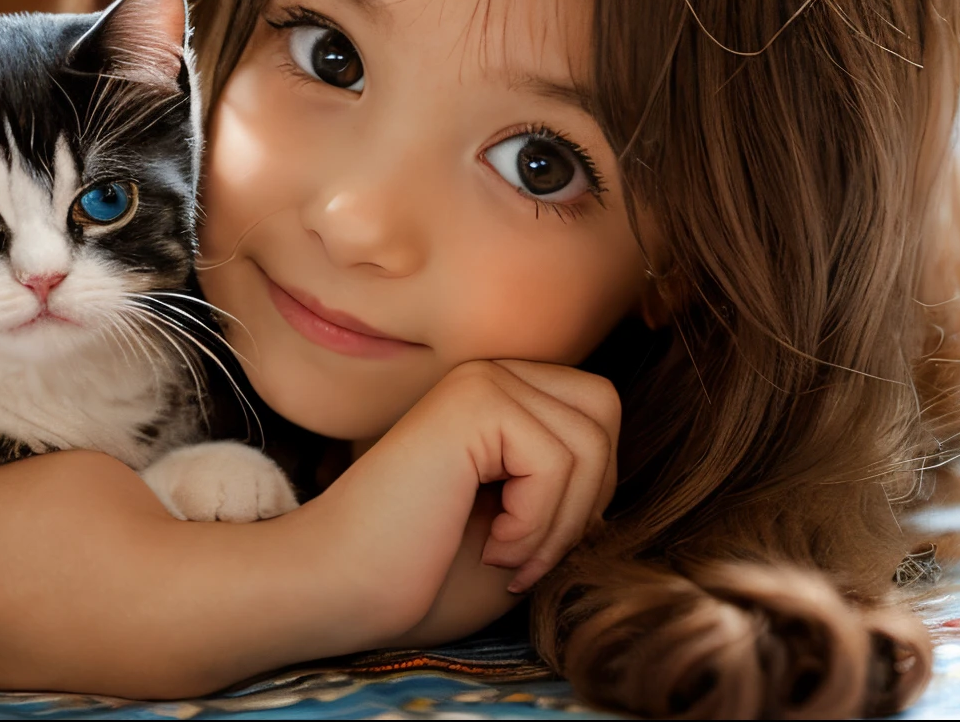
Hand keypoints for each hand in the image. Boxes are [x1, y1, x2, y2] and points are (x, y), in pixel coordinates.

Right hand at [315, 359, 619, 636]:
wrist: (341, 587)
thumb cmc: (421, 571)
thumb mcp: (522, 527)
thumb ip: (569, 487)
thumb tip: (618, 477)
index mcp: (499, 395)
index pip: (598, 413)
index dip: (587, 488)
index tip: (532, 544)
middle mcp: (490, 373)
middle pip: (604, 411)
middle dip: (585, 496)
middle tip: (526, 551)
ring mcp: (479, 380)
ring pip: (589, 442)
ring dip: (557, 523)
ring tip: (503, 555)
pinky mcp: (470, 402)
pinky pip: (557, 459)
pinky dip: (536, 521)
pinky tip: (489, 543)